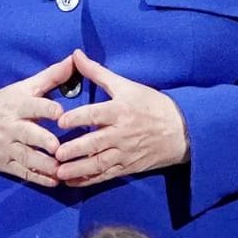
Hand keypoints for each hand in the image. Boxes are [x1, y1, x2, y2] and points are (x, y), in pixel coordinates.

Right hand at [0, 55, 75, 186]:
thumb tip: (74, 59)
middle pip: (28, 134)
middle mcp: (12, 127)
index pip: (31, 105)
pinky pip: (24, 173)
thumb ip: (50, 76)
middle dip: (43, 141)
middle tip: (58, 147)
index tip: (60, 113)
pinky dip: (39, 179)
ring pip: (27, 158)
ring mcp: (8, 147)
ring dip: (45, 165)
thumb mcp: (21, 87)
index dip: (46, 108)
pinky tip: (55, 181)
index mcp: (16, 105)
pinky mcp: (6, 164)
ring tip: (63, 170)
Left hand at [54, 49, 188, 186]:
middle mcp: (121, 133)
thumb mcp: (126, 85)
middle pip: (95, 143)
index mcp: (120, 110)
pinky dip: (89, 180)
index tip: (60, 121)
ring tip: (59, 173)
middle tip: (56, 153)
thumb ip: (97, 72)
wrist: (181, 130)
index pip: (96, 114)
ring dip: (78, 170)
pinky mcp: (128, 167)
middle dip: (75, 150)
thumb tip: (76, 55)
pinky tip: (72, 182)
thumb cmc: (152, 104)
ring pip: (98, 164)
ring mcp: (125, 152)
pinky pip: (106, 175)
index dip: (78, 118)